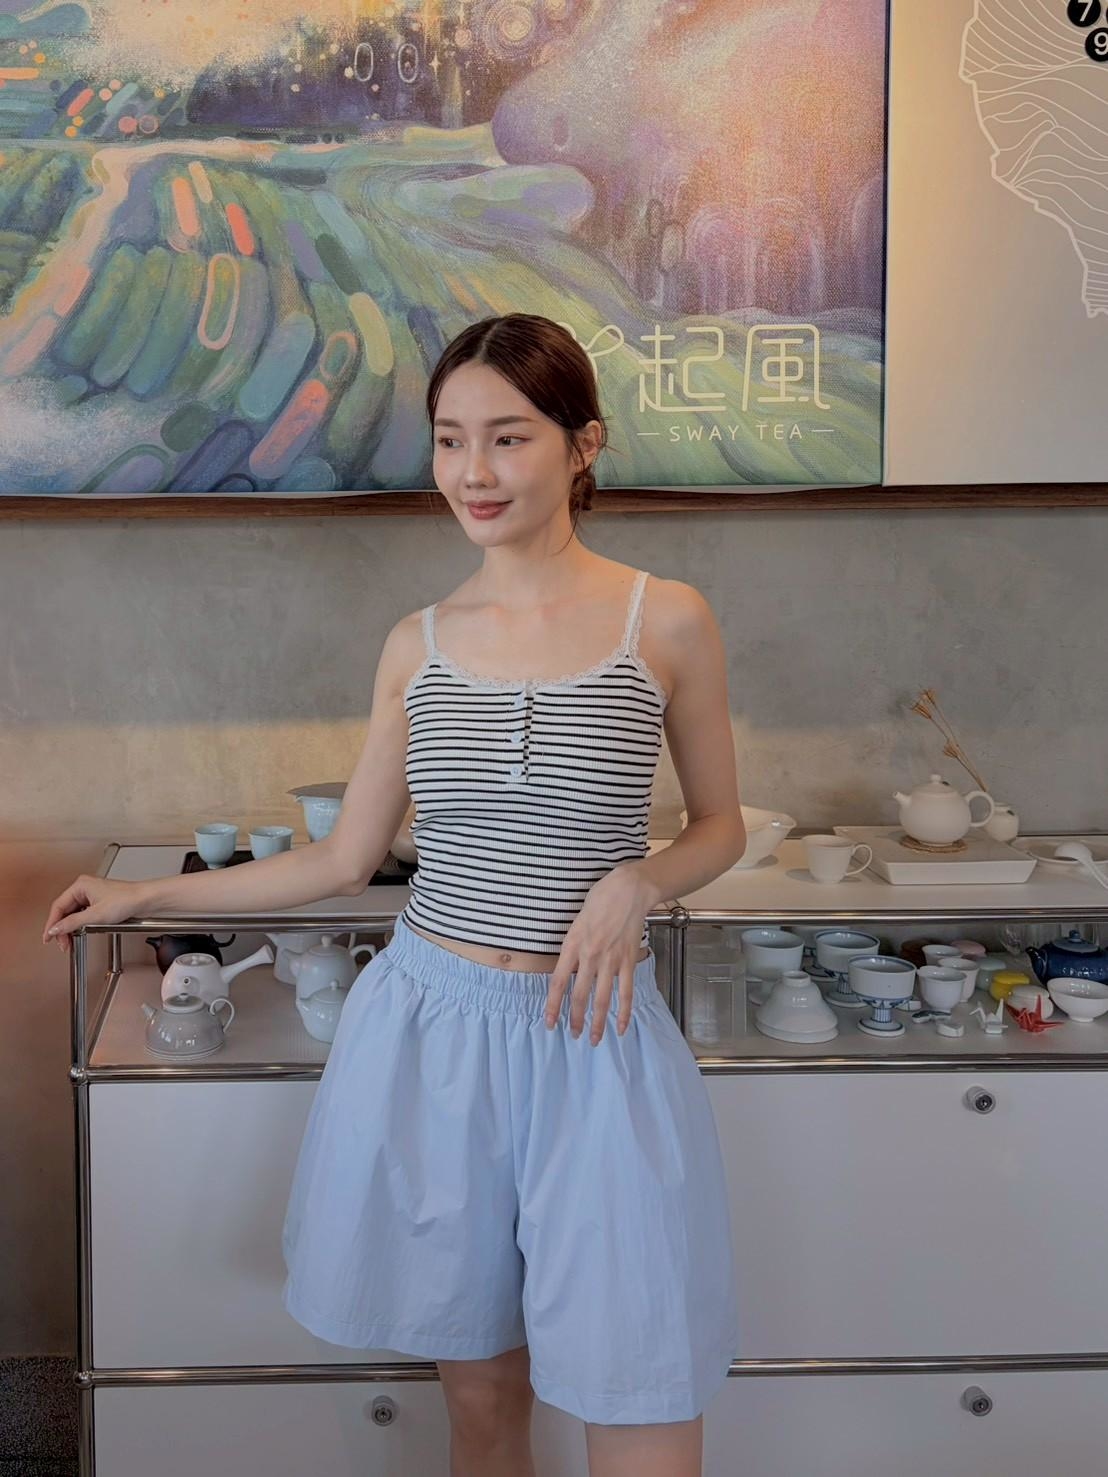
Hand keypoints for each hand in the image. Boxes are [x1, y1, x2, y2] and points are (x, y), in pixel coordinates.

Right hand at [42, 876, 145, 954]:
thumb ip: (72, 923)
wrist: (146, 900)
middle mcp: (84, 888)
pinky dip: (80, 925)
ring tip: (70, 941)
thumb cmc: (127, 900)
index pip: (58, 906)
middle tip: (62, 943)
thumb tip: (56, 929)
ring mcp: (92, 895)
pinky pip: (82, 915)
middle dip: (62, 928)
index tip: (48, 937)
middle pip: (65, 911)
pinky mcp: (99, 902)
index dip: (51, 924)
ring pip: (73, 914)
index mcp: (80, 885)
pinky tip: (80, 933)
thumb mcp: (95, 915)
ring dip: (70, 928)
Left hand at [543, 865, 652, 1044]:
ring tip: (593, 1039)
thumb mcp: (576, 922)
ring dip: (597, 1022)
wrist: (628, 889)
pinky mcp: (628, 960)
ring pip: (602, 999)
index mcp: (572, 945)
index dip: (553, 1006)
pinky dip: (624, 1012)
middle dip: (575, 1020)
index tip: (550, 1023)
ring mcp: (611, 960)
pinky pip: (626, 992)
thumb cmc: (600, 900)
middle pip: (580, 996)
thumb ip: (573, 946)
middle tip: (573, 1035)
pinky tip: (621, 1027)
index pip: (558, 983)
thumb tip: (571, 968)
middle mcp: (590, 956)